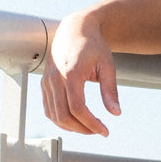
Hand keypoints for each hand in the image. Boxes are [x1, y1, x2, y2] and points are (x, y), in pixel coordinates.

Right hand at [40, 11, 120, 136]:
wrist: (74, 30)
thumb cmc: (93, 46)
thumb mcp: (107, 66)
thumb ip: (110, 90)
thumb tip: (116, 113)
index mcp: (71, 73)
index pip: (77, 108)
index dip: (91, 124)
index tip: (104, 131)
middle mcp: (55, 79)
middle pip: (63, 115)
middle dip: (82, 129)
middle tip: (98, 131)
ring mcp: (47, 82)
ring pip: (53, 115)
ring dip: (71, 127)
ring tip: (89, 127)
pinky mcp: (44, 84)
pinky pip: (48, 109)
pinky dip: (60, 119)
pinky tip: (76, 120)